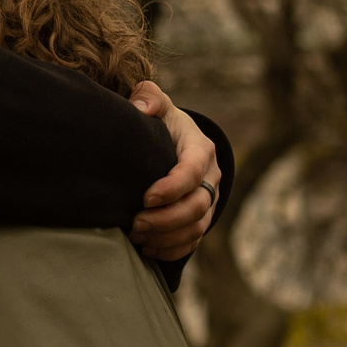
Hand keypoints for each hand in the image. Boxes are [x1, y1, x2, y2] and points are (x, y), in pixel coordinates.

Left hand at [128, 81, 219, 261]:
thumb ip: (149, 97)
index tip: (145, 197)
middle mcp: (211, 178)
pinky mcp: (201, 217)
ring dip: (167, 237)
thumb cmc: (161, 120)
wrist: (175, 138)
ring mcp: (209, 200)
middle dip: (166, 219)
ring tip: (137, 236)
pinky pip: (193, 241)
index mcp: (201, 150)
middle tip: (135, 223)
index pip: (192, 172)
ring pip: (196, 228)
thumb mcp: (156, 101)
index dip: (172, 188)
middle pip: (197, 206)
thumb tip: (142, 108)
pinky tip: (147, 249)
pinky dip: (172, 249)